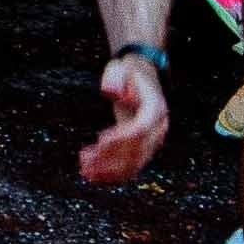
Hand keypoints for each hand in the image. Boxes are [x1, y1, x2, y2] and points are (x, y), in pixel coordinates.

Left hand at [81, 46, 171, 188]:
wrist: (140, 78)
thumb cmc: (127, 72)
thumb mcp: (119, 68)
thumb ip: (114, 78)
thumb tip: (110, 92)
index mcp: (155, 107)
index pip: (140, 128)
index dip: (122, 138)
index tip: (100, 141)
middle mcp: (158, 127)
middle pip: (136, 149)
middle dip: (110, 158)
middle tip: (85, 160)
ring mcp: (153, 140)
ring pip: (134, 163)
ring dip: (109, 170)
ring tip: (85, 171)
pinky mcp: (143, 147)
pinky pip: (131, 166)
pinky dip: (113, 174)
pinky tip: (94, 176)